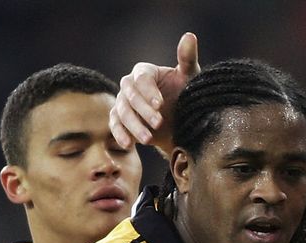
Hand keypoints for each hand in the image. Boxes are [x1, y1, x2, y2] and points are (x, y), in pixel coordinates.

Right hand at [110, 31, 200, 150]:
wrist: (180, 121)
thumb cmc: (185, 94)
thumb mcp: (189, 78)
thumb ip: (187, 58)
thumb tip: (190, 35)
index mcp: (145, 72)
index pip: (141, 78)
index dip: (149, 91)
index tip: (160, 104)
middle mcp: (130, 85)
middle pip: (129, 96)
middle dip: (143, 111)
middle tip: (158, 123)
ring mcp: (123, 102)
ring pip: (122, 112)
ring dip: (134, 126)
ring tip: (148, 139)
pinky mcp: (120, 119)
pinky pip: (115, 125)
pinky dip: (120, 135)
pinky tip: (129, 144)